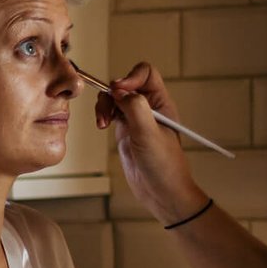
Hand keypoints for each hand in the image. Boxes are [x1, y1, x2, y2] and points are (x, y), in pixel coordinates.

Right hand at [97, 61, 207, 225]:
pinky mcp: (125, 131)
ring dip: (104, 105)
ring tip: (102, 123)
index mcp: (162, 104)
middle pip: (125, 85)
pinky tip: (102, 126)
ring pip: (114, 98)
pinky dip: (102, 115)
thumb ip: (135, 108)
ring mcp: (136, 119)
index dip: (130, 78)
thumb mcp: (149, 134)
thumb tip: (119, 90)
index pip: (146, 75)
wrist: (162, 192)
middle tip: (107, 111)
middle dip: (112, 94)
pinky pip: (110, 113)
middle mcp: (149, 108)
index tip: (117, 90)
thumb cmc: (164, 167)